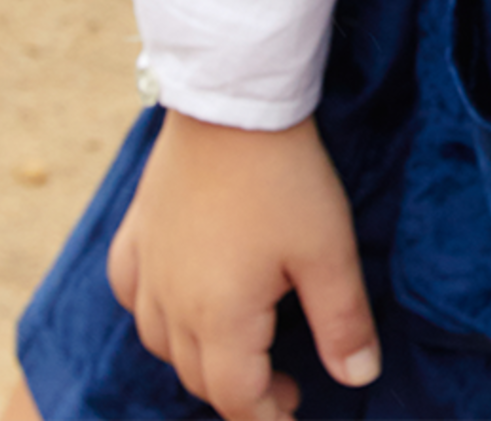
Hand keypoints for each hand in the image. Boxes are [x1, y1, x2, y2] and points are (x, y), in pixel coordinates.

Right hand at [107, 109, 379, 420]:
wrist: (232, 101)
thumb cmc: (285, 175)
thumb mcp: (328, 250)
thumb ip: (342, 321)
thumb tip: (359, 379)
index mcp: (220, 318)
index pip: (236, 395)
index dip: (267, 416)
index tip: (297, 410)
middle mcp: (170, 304)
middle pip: (197, 375)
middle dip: (239, 391)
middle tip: (284, 383)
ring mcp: (148, 266)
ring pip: (160, 341)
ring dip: (198, 356)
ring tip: (240, 346)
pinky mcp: (137, 230)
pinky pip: (130, 292)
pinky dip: (154, 310)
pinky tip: (174, 300)